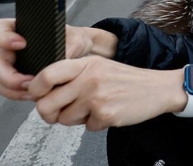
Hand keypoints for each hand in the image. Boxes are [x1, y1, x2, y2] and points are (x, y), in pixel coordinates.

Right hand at [0, 19, 114, 99]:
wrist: (82, 56)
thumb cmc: (75, 41)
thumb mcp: (75, 39)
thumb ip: (66, 47)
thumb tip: (59, 60)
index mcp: (20, 30)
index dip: (2, 38)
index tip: (21, 45)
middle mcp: (11, 49)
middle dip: (8, 77)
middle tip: (30, 81)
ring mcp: (12, 66)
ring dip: (12, 90)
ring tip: (34, 92)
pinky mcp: (17, 81)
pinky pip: (6, 91)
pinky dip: (18, 95)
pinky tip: (35, 95)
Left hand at [25, 56, 187, 130]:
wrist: (158, 88)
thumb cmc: (127, 79)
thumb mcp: (100, 67)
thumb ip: (74, 75)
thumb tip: (44, 93)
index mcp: (86, 64)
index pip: (46, 75)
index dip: (34, 89)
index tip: (38, 95)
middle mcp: (89, 79)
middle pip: (47, 104)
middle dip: (50, 113)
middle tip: (60, 112)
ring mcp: (96, 97)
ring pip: (64, 119)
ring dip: (76, 119)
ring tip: (93, 109)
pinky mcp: (105, 114)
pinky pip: (86, 127)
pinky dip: (95, 124)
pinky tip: (108, 113)